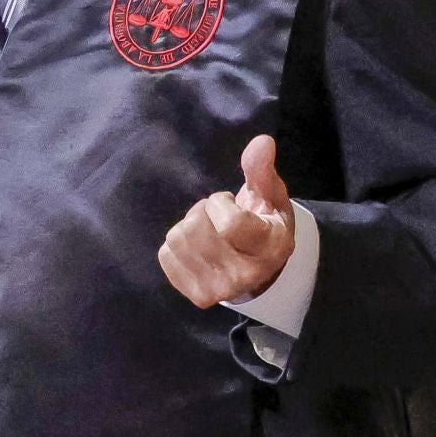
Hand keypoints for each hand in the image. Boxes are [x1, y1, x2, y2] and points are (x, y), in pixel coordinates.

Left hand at [158, 135, 295, 307]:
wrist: (260, 265)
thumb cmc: (264, 222)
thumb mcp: (270, 194)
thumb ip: (261, 169)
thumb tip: (262, 141)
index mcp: (270, 248)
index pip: (230, 224)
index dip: (219, 203)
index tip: (227, 202)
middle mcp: (246, 275)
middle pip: (196, 228)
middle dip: (203, 211)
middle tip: (218, 216)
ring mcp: (220, 290)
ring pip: (178, 239)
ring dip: (189, 225)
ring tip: (210, 230)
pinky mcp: (197, 295)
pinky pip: (166, 255)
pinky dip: (177, 244)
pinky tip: (198, 247)